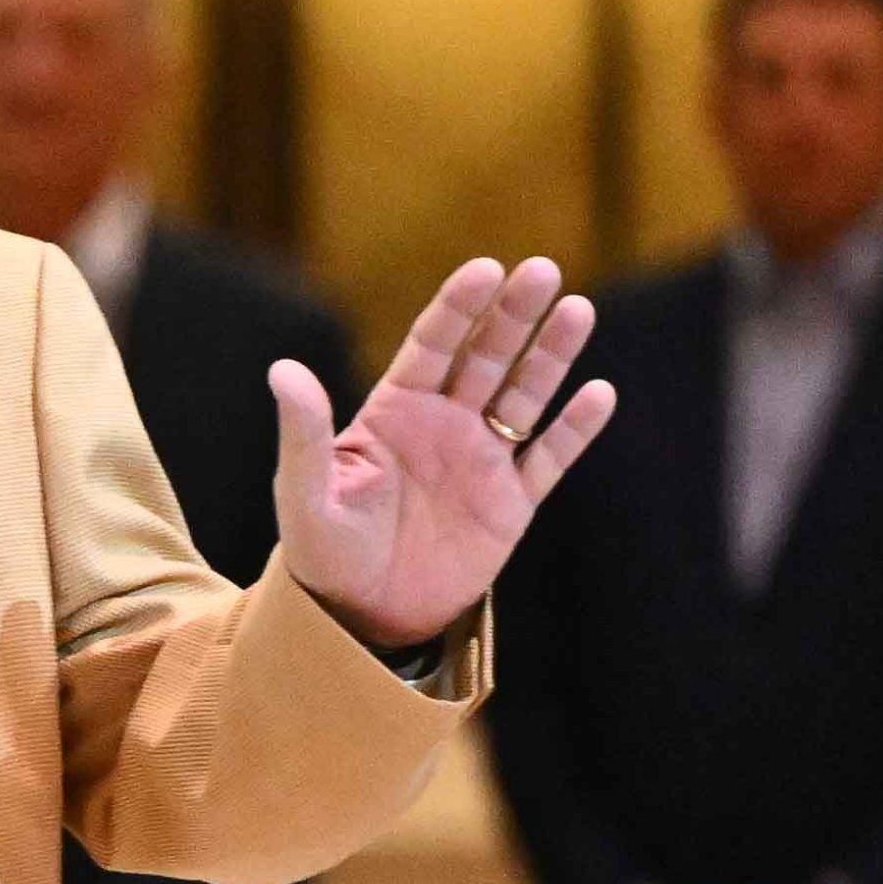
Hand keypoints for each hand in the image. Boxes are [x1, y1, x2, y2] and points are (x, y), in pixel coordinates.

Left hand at [271, 257, 617, 646]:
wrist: (359, 615)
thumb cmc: (321, 549)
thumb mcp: (305, 489)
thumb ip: (304, 431)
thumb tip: (283, 370)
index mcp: (393, 410)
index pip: (433, 344)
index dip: (459, 306)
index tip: (485, 268)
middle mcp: (442, 424)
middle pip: (486, 356)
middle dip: (513, 314)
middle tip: (543, 270)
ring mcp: (480, 461)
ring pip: (524, 396)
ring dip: (551, 356)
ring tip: (578, 310)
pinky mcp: (509, 504)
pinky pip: (548, 458)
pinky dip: (574, 428)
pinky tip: (599, 393)